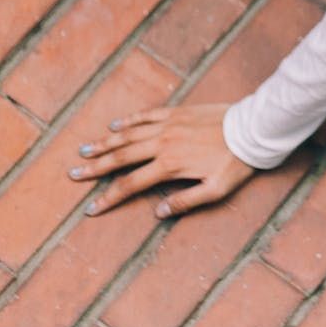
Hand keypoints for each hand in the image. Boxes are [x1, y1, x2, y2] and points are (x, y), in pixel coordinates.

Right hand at [68, 102, 255, 219]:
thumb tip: (157, 213)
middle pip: (121, 157)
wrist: (252, 128)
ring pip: (129, 134)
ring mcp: (168, 125)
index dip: (108, 197)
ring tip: (85, 150)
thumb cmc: (236, 162)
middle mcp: (163, 143)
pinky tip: (115, 125)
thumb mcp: (216, 190)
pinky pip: (146, 115)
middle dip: (96, 168)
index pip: (130, 185)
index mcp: (169, 165)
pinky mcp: (177, 112)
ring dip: (105, 143)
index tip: (90, 207)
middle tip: (73, 174)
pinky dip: (129, 120)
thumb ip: (185, 202)